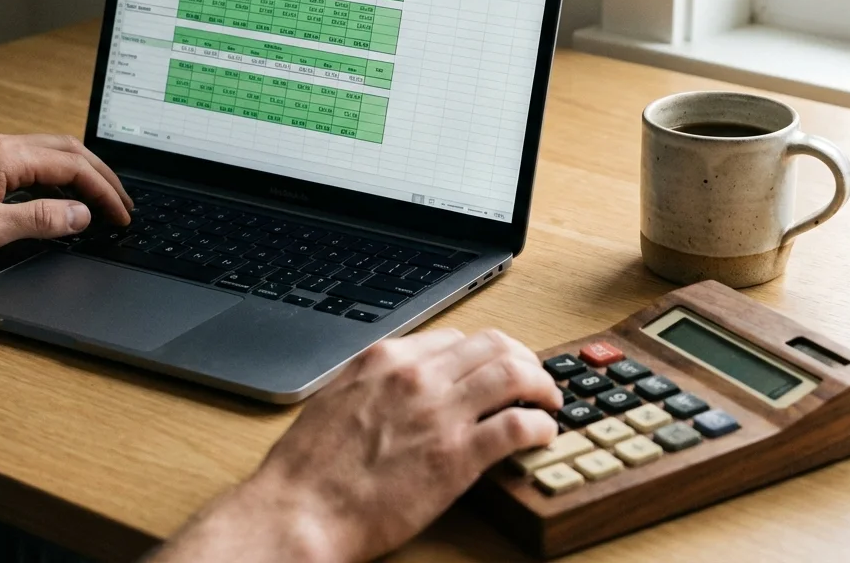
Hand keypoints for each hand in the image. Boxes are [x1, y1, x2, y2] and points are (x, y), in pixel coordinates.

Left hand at [0, 133, 132, 264]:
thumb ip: (41, 220)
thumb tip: (81, 214)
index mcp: (6, 156)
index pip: (74, 167)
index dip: (105, 193)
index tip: (122, 216)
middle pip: (68, 151)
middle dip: (102, 177)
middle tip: (123, 204)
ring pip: (49, 152)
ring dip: (80, 173)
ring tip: (100, 197)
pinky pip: (29, 160)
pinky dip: (56, 174)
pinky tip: (57, 192)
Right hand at [150, 329, 562, 562]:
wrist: (300, 512)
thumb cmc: (307, 471)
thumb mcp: (334, 402)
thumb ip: (372, 385)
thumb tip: (395, 386)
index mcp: (384, 361)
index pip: (455, 339)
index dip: (484, 353)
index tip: (494, 369)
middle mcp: (416, 376)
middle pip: (493, 345)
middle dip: (523, 359)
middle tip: (534, 380)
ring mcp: (440, 413)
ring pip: (514, 373)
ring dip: (542, 384)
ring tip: (549, 402)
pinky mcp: (458, 456)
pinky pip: (518, 425)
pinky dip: (540, 425)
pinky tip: (543, 435)